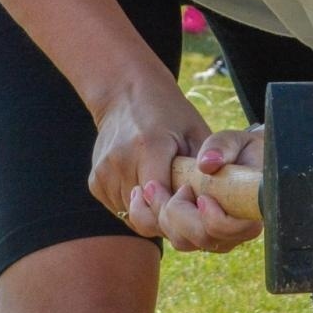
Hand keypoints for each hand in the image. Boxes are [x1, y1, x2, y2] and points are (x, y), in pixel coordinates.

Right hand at [89, 73, 260, 252]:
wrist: (125, 93)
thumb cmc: (169, 111)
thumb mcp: (196, 131)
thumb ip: (207, 166)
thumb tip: (217, 201)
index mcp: (148, 148)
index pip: (163, 202)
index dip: (182, 211)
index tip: (194, 201)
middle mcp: (120, 163)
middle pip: (147, 216)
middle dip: (169, 219)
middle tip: (185, 204)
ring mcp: (104, 175)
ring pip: (133, 218)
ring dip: (153, 214)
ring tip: (167, 191)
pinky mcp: (95, 183)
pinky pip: (121, 210)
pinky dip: (137, 207)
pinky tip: (148, 185)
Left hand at [127, 126, 264, 253]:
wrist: (238, 160)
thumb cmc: (240, 149)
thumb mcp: (234, 141)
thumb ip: (223, 147)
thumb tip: (206, 163)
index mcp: (250, 211)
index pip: (233, 230)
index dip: (216, 220)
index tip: (203, 197)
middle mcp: (234, 232)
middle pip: (202, 239)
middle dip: (178, 214)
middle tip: (168, 185)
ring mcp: (212, 237)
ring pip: (182, 242)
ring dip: (161, 215)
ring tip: (152, 187)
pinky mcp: (191, 234)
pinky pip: (168, 237)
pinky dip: (149, 220)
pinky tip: (141, 195)